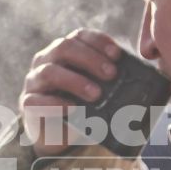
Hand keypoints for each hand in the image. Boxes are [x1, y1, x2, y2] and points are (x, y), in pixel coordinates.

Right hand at [20, 29, 123, 154]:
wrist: (59, 134)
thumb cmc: (82, 105)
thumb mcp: (98, 88)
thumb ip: (110, 79)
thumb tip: (141, 78)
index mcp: (64, 51)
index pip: (79, 35)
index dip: (98, 41)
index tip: (117, 54)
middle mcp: (46, 60)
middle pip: (64, 47)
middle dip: (90, 59)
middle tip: (111, 74)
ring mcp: (34, 81)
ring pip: (50, 72)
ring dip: (76, 81)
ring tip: (96, 94)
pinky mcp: (29, 104)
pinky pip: (38, 100)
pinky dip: (57, 104)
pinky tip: (73, 109)